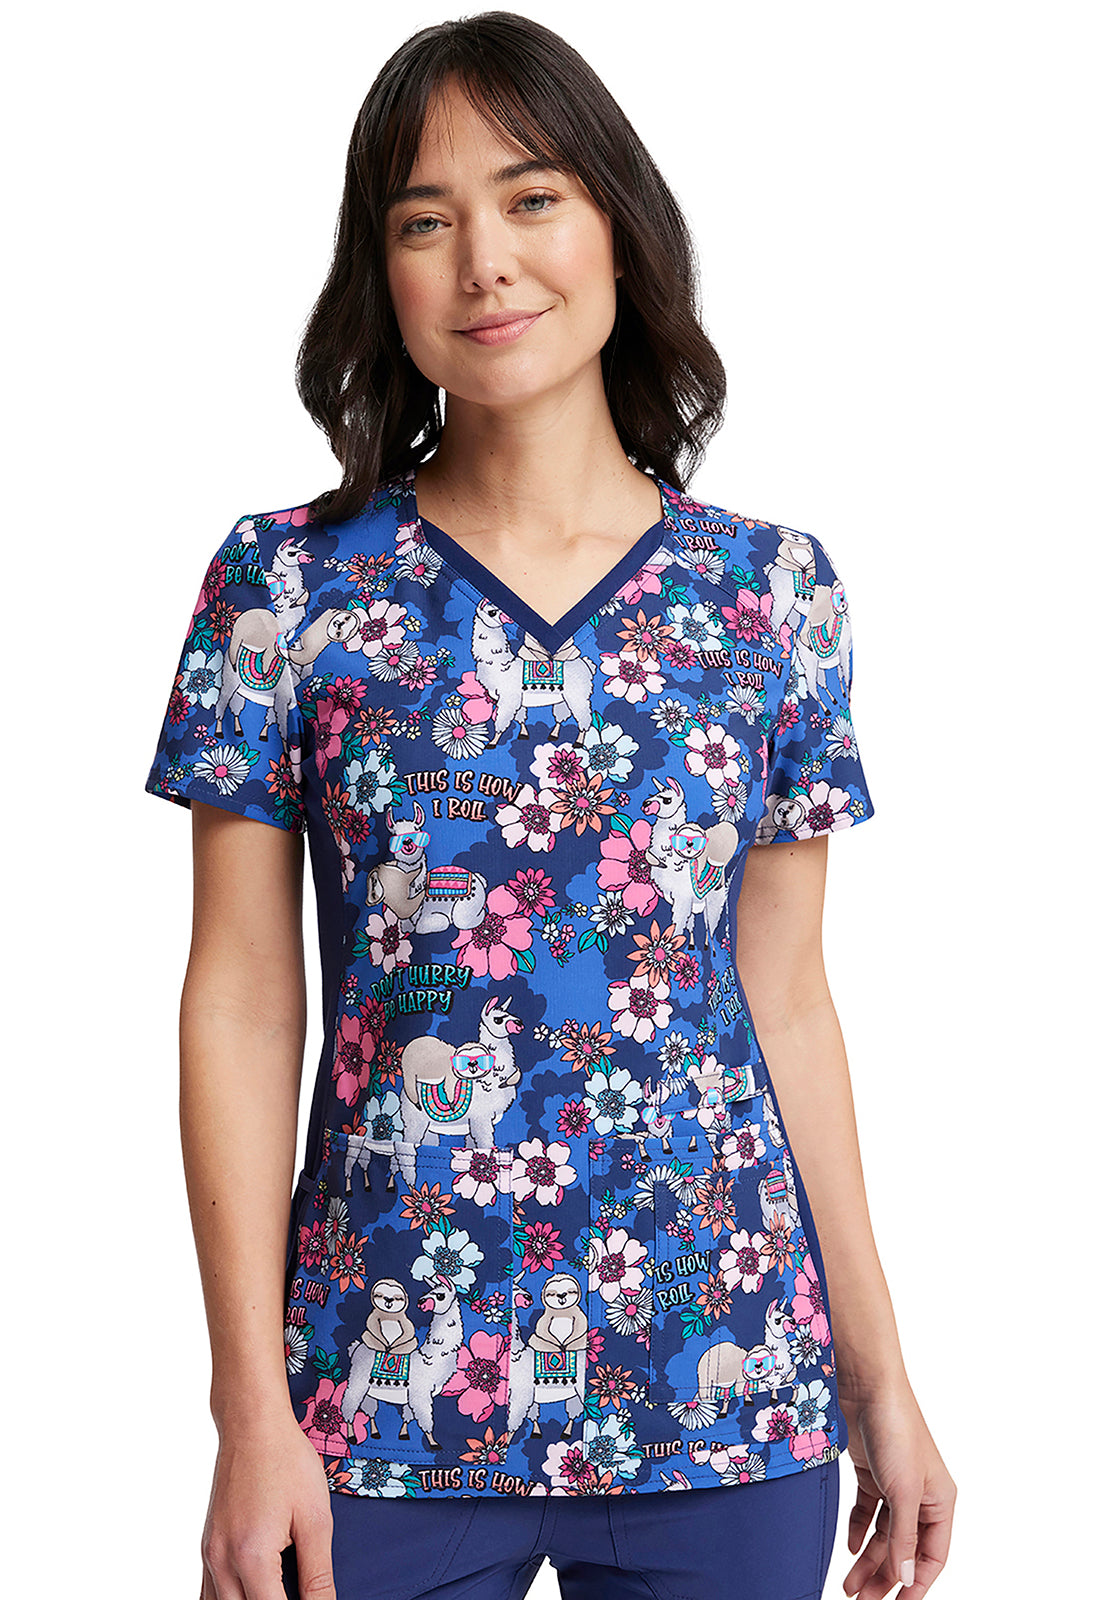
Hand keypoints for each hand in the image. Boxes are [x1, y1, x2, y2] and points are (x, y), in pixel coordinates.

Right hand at [199, 1411, 335, 1599]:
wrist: (252, 1424)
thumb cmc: (286, 1461)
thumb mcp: (315, 1517)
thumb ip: (318, 1573)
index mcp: (252, 1557)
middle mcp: (222, 1561)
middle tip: (297, 1593)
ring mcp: (209, 1554)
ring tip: (278, 1590)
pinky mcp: (207, 1545)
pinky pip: (209, 1592)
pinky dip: (229, 1599)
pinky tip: (254, 1590)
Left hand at [837, 1382, 955, 1598]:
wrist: (866, 1386)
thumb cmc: (896, 1430)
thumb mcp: (902, 1491)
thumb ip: (905, 1538)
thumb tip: (906, 1578)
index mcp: (940, 1501)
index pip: (932, 1556)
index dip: (916, 1584)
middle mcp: (920, 1495)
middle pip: (905, 1549)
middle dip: (886, 1577)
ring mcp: (894, 1483)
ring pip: (884, 1533)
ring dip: (868, 1559)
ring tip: (850, 1586)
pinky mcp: (871, 1471)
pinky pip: (867, 1511)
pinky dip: (858, 1529)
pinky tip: (848, 1547)